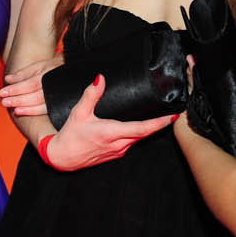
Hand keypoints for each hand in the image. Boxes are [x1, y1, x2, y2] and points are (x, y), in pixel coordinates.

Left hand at [0, 55, 61, 116]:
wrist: (74, 69)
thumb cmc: (54, 67)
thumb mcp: (40, 65)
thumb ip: (24, 73)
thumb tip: (8, 79)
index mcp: (48, 74)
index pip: (30, 84)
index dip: (15, 89)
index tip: (2, 92)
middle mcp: (55, 86)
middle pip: (35, 96)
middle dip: (19, 100)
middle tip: (4, 102)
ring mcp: (60, 96)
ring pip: (42, 105)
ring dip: (26, 109)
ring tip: (14, 110)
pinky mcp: (63, 103)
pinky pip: (48, 110)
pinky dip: (34, 112)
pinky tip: (22, 112)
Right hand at [44, 74, 177, 169]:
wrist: (62, 157)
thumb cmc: (70, 136)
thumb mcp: (79, 113)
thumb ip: (91, 95)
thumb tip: (99, 79)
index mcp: (111, 133)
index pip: (142, 128)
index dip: (159, 123)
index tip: (172, 117)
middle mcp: (118, 144)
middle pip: (145, 134)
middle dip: (159, 125)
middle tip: (172, 115)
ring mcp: (118, 151)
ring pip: (139, 139)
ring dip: (148, 130)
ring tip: (158, 120)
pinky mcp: (115, 154)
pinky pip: (131, 144)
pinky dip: (137, 135)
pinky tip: (137, 129)